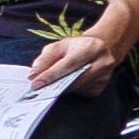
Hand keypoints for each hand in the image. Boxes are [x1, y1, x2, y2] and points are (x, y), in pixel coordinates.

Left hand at [22, 16, 137, 97]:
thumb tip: (34, 74)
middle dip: (53, 85)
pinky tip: (65, 85)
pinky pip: (81, 92)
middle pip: (74, 78)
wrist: (102, 48)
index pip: (69, 64)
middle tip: (37, 89)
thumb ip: (45, 59)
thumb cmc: (77, 47)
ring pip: (77, 87)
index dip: (51, 75)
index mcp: (92, 47)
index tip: (35, 83)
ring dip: (60, 89)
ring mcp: (105, 75)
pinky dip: (70, 90)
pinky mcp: (101, 86)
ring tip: (47, 88)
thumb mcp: (60, 46)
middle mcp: (103, 61)